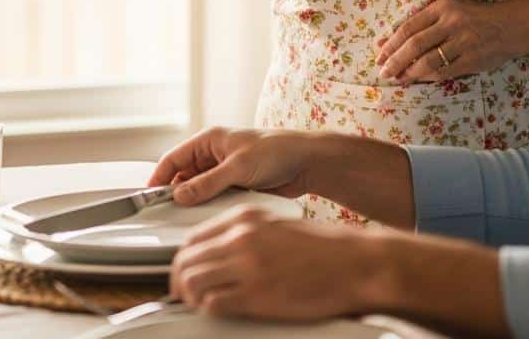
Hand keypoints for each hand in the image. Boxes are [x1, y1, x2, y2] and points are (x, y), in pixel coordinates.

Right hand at [147, 128, 314, 205]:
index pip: (173, 159)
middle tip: (166, 215)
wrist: (305, 163)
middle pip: (183, 177)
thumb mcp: (238, 167)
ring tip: (187, 219)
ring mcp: (222, 171)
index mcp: (209, 140)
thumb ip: (207, 183)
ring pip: (197, 190)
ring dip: (193, 203)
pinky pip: (212, 199)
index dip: (159, 178)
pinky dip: (208, 208)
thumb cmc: (275, 152)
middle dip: (175, 194)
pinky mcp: (233, 186)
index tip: (148, 198)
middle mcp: (213, 155)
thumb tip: (180, 195)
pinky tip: (208, 219)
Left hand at [170, 205, 379, 319]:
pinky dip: (206, 309)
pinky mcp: (256, 295)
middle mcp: (241, 238)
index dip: (184, 257)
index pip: (194, 236)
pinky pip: (213, 303)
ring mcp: (247, 266)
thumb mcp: (277, 225)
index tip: (184, 269)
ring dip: (188, 296)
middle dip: (178, 279)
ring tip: (195, 304)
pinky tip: (214, 310)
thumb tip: (221, 252)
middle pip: (187, 259)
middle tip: (180, 293)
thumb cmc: (321, 247)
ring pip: (193, 280)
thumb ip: (246, 234)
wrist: (350, 262)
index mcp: (246, 218)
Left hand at [375, 0, 512, 82]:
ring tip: (398, 78)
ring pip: (428, 61)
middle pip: (415, 45)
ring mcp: (463, 42)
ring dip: (409, 72)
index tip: (379, 55)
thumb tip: (391, 42)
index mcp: (442, 7)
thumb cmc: (473, 17)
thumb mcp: (449, 10)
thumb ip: (425, 23)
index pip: (409, 26)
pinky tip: (418, 79)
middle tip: (383, 71)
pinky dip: (428, 77)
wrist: (510, 26)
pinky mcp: (472, 60)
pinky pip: (444, 72)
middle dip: (395, 60)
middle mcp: (452, 23)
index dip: (391, 43)